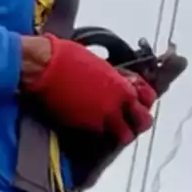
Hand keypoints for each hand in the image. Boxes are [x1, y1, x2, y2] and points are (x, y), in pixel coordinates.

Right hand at [23, 34, 154, 144]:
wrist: (42, 66)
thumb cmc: (63, 56)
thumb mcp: (96, 62)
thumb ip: (109, 76)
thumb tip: (110, 80)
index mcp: (121, 85)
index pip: (148, 98)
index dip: (143, 100)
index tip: (137, 99)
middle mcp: (115, 103)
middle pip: (142, 122)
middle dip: (137, 121)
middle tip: (129, 118)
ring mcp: (100, 117)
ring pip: (123, 135)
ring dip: (120, 131)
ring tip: (111, 126)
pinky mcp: (83, 125)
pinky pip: (99, 133)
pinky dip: (99, 131)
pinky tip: (91, 123)